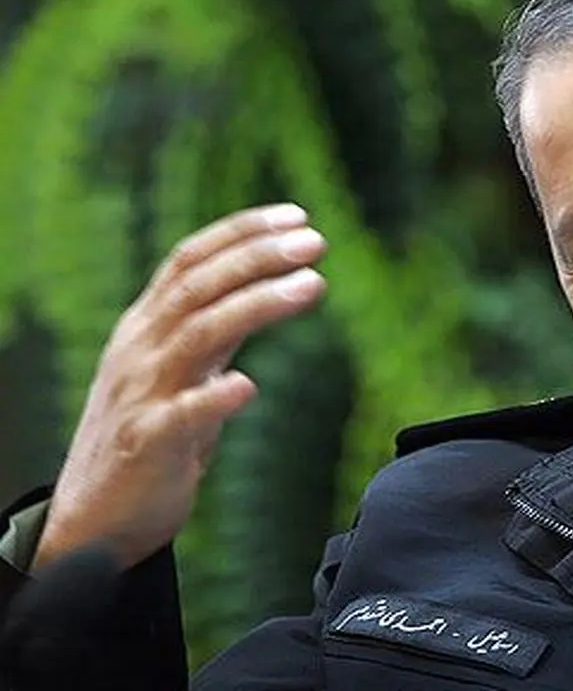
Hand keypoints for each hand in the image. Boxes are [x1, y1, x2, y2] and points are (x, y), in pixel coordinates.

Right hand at [33, 204, 327, 570]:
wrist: (94, 518)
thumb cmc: (148, 436)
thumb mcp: (180, 370)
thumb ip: (215, 330)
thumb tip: (270, 287)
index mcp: (147, 326)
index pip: (191, 261)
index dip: (242, 233)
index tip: (297, 216)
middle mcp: (140, 349)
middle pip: (199, 286)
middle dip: (259, 257)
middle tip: (316, 241)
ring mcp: (141, 395)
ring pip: (198, 335)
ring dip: (257, 305)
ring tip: (312, 285)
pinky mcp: (146, 444)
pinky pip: (180, 416)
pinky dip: (213, 398)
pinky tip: (248, 387)